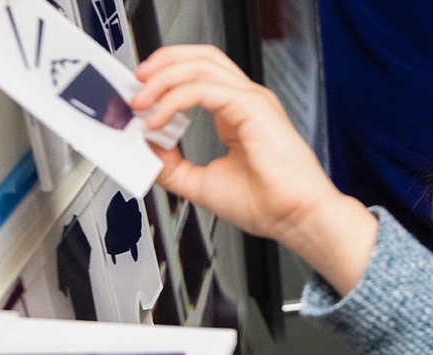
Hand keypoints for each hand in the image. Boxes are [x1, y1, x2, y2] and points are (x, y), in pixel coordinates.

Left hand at [132, 45, 376, 293]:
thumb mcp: (203, 185)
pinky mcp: (251, 106)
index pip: (198, 77)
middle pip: (199, 58)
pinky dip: (173, 100)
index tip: (140, 102)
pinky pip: (202, 88)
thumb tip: (145, 149)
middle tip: (135, 85)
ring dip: (162, 78)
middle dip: (161, 65)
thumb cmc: (270, 205)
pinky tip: (159, 119)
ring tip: (141, 102)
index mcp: (238, 115)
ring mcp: (251, 100)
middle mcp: (246, 101)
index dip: (165, 81)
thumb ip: (172, 166)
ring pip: (199, 65)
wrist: (296, 218)